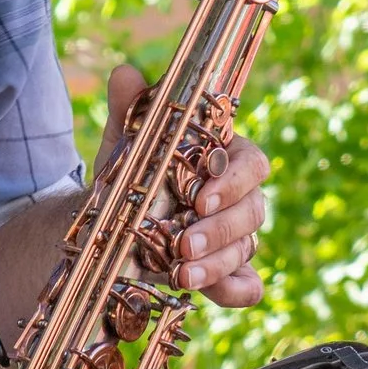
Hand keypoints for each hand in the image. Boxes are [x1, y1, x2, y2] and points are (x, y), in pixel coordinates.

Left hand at [96, 62, 270, 307]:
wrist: (115, 221)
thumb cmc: (134, 175)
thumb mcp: (127, 143)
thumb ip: (130, 110)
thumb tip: (125, 74)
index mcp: (225, 159)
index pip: (251, 164)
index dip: (232, 182)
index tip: (201, 198)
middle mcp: (238, 198)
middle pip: (252, 211)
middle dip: (218, 231)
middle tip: (184, 244)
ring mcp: (236, 237)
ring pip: (246, 249)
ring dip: (215, 264)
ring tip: (181, 274)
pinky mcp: (226, 272)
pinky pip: (248, 285)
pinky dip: (237, 290)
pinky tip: (212, 294)